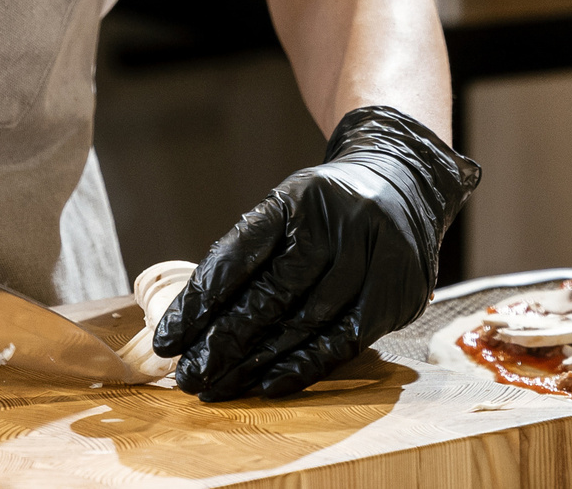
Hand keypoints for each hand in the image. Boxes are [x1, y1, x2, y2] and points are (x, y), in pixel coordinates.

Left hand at [154, 104, 480, 400]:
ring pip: (305, 324)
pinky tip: (267, 385)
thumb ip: (247, 255)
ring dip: (256, 364)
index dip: (199, 301)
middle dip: (223, 342)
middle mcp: (338, 223)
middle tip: (188, 376)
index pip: (238, 254)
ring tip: (218, 388)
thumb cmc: (326, 212)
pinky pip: (342, 342)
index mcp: (297, 198)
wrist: (404, 184)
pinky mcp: (396, 292)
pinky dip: (302, 368)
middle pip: (271, 295)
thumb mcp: (286, 209)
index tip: (167, 340)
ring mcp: (372, 257)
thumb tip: (192, 322)